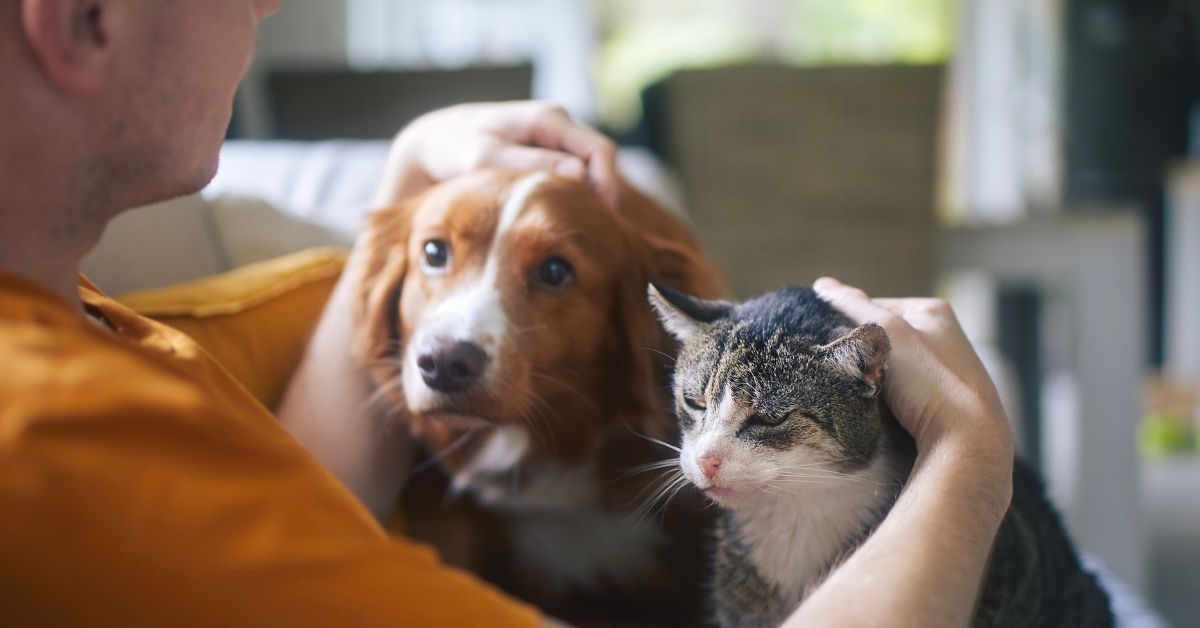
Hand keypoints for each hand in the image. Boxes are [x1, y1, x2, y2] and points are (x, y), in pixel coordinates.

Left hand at [373, 101, 619, 207]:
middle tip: (591, 231)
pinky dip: (572, 195)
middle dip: (601, 194)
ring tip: (577, 228)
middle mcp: (558, 124)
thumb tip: (578, 174)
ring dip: (587, 197)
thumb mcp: (485, 156)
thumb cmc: (454, 148)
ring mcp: (554, 138)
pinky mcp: (547, 153)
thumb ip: (530, 163)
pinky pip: (572, 174)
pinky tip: (561, 219)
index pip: (600, 150)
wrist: (434, 142)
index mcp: (548, 119)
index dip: (608, 184)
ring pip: (588, 169)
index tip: (600, 218)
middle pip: (600, 161)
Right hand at [813, 277, 1013, 505]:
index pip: (874, 306)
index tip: (835, 344)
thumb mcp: (887, 333)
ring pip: (890, 366)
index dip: (849, 323)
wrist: (965, 440)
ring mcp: (943, 369)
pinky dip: (887, 397)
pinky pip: (902, 391)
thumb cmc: (930, 380)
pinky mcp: (941, 400)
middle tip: (848, 369)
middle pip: (882, 337)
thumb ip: (854, 307)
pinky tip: (883, 409)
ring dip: (873, 376)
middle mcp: (942, 336)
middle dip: (863, 351)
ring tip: (864, 391)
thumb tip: (823, 285)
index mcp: (933, 311)